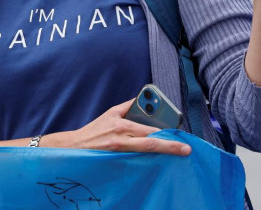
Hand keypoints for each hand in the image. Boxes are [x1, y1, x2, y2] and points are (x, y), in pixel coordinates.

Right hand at [51, 100, 190, 154]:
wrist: (74, 147)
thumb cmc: (95, 129)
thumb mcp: (112, 112)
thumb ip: (129, 105)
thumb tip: (145, 97)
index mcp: (123, 125)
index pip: (149, 129)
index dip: (165, 132)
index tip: (178, 133)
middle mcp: (122, 139)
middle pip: (150, 143)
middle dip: (170, 146)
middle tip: (186, 149)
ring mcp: (119, 152)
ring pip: (145, 154)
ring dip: (162, 153)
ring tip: (178, 153)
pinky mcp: (115, 162)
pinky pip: (135, 161)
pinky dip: (148, 161)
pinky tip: (159, 161)